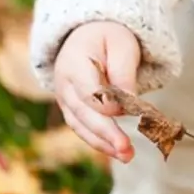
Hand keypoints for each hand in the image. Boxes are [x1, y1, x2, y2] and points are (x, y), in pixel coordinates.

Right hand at [53, 21, 140, 162]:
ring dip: (104, 144)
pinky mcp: (73, 111)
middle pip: (83, 113)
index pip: (88, 89)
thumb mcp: (122, 44)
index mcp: (74, 62)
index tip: (128, 110)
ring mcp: (65, 100)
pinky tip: (118, 152)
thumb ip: (124, 72)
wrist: (87, 37)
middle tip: (127, 149)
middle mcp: (64, 84)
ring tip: (127, 156)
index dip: (106, 103)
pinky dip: (101, 142)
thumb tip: (129, 103)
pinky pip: (84, 130)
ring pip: (81, 126)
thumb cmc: (107, 38)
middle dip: (106, 133)